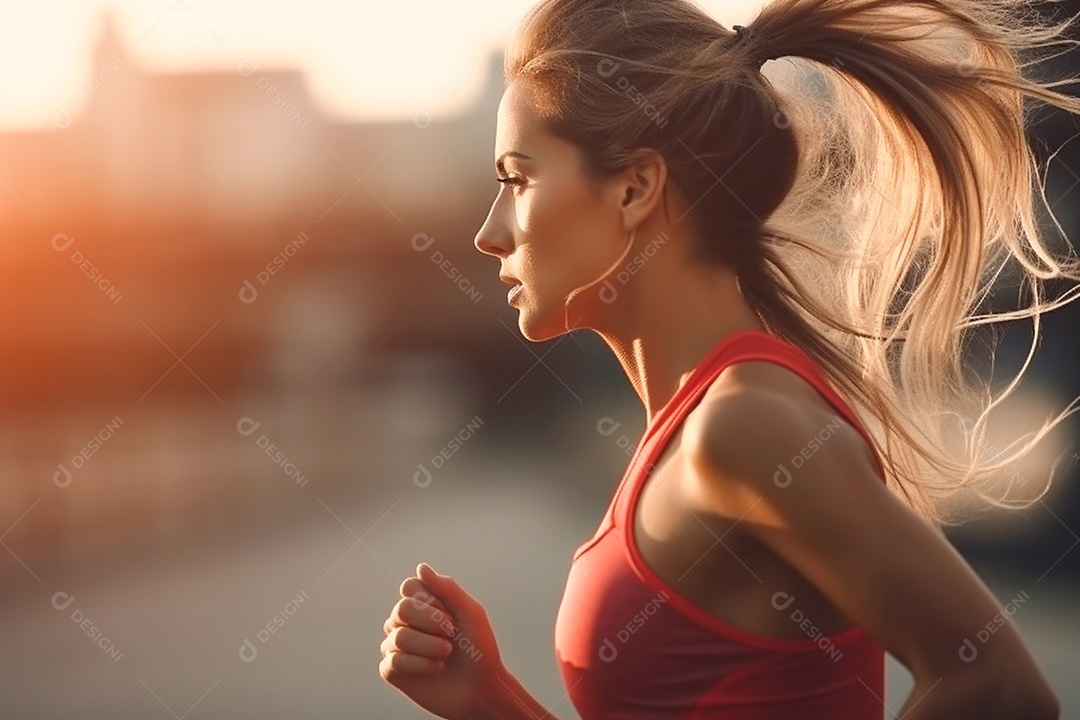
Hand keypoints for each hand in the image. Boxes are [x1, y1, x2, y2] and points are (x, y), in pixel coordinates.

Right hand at [380, 563, 505, 719]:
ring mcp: (397, 646)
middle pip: (401, 609)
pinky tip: (437, 668)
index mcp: (423, 604)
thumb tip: (421, 567)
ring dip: (430, 646)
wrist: (481, 687)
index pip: (409, 587)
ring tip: (447, 653)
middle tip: (451, 633)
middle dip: (431, 622)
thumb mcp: (470, 613)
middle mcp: (406, 622)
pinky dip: (421, 664)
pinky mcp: (392, 671)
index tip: (451, 614)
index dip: (431, 600)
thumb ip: (447, 588)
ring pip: (399, 636)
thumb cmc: (479, 649)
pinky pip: (394, 661)